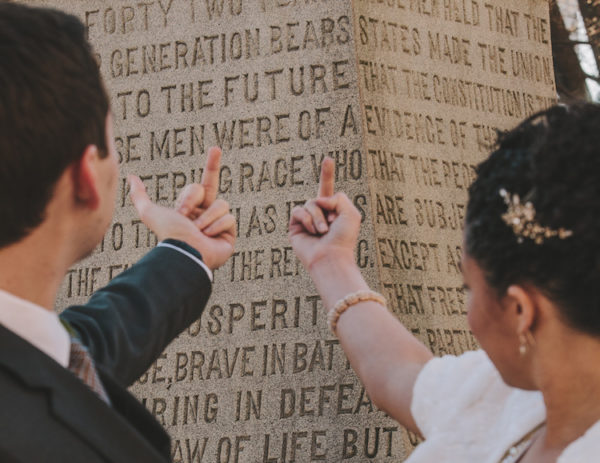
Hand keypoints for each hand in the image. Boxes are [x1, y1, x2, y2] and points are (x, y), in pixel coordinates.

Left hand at [128, 146, 235, 269]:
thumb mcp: (150, 212)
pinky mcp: (229, 235)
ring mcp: (220, 224)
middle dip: (201, 186)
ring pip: (221, 204)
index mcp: (193, 207)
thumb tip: (131, 177)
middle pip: (211, 188)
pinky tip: (207, 236)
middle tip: (187, 209)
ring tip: (196, 230)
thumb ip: (139, 195)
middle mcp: (206, 213)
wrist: (183, 252)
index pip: (203, 182)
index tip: (216, 147)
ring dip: (205, 217)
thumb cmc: (167, 233)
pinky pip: (229, 219)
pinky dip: (216, 226)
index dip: (211, 164)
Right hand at [289, 157, 360, 270]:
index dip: (327, 174)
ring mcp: (306, 220)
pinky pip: (299, 211)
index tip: (328, 158)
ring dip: (318, 217)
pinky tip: (313, 232)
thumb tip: (318, 200)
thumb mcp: (351, 213)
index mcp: (334, 210)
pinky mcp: (295, 226)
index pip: (328, 189)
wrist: (331, 257)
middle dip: (326, 207)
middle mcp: (319, 214)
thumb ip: (338, 197)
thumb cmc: (343, 239)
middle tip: (332, 225)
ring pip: (310, 203)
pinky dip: (308, 219)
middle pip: (319, 195)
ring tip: (323, 232)